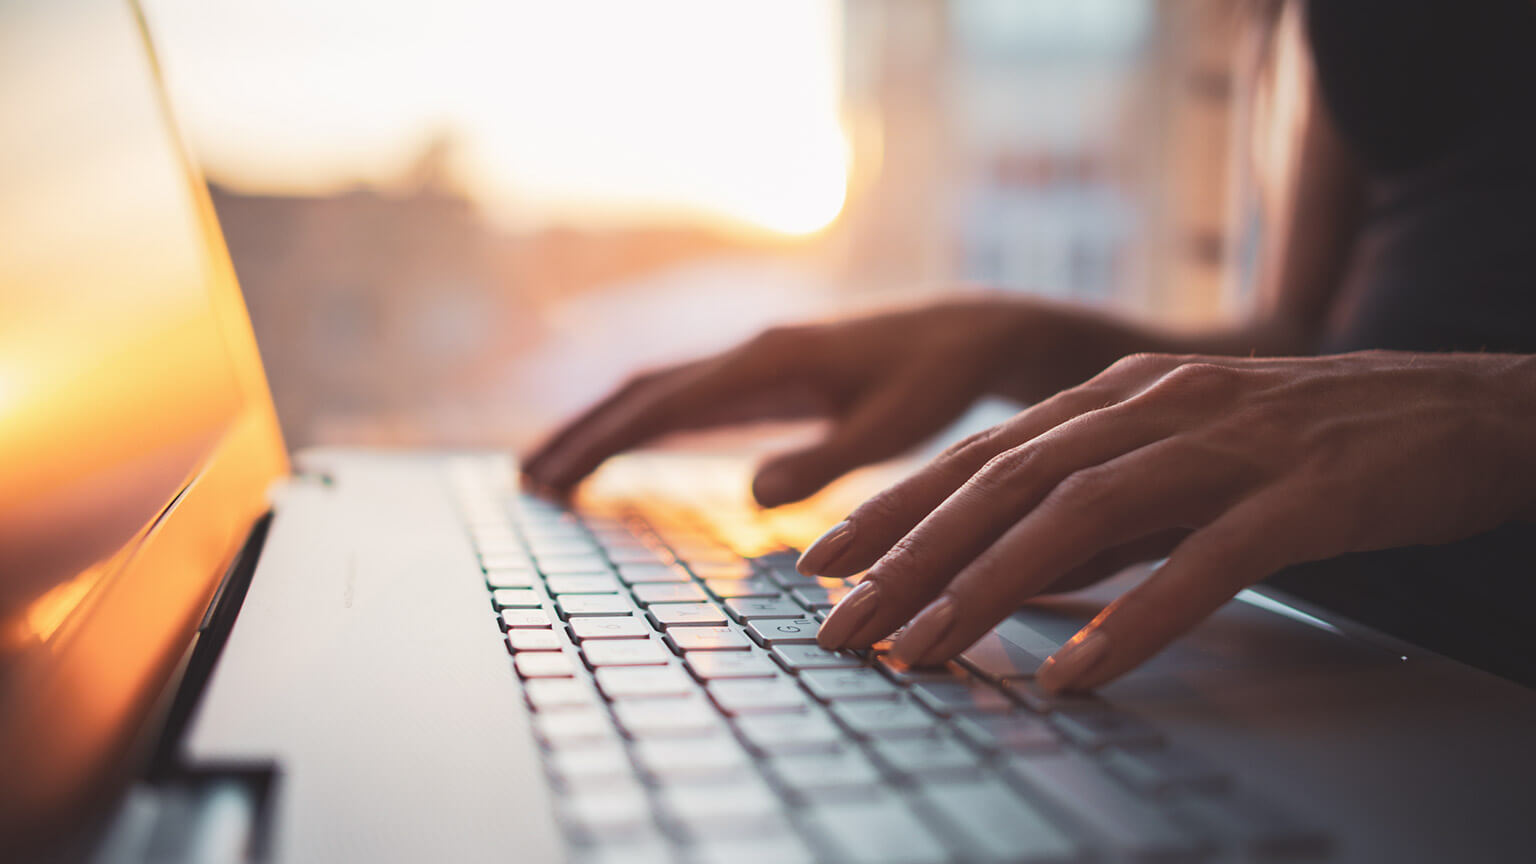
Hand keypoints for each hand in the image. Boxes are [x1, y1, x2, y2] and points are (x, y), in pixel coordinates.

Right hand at [522, 297, 1110, 506]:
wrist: (968, 335)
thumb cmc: (937, 382)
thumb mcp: (894, 427)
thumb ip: (826, 460)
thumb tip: (751, 494)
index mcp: (769, 361)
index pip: (664, 403)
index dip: (604, 441)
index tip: (554, 476)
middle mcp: (749, 352)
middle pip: (642, 390)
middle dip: (583, 434)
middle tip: (528, 482)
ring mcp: (753, 361)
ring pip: (657, 391)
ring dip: (603, 428)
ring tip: (551, 471)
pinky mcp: (766, 376)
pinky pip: (687, 399)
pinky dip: (642, 425)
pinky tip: (624, 450)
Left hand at [808, 351, 1535, 690]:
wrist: (1459, 405)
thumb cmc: (1310, 441)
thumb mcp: (1183, 458)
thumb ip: (1103, 507)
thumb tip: (1016, 574)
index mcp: (1118, 398)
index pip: (980, 455)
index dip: (895, 508)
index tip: (823, 563)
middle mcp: (1154, 408)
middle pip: (1006, 483)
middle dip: (910, 557)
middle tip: (841, 624)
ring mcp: (1226, 445)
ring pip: (1081, 515)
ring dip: (990, 588)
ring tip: (925, 653)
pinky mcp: (1301, 492)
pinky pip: (1204, 561)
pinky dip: (1135, 616)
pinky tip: (1079, 672)